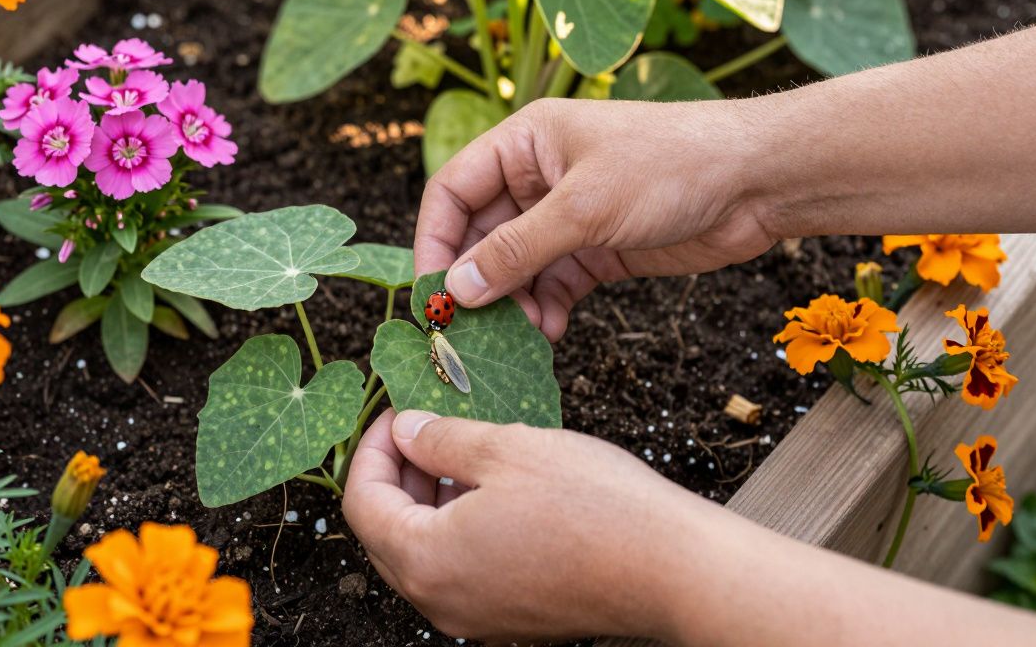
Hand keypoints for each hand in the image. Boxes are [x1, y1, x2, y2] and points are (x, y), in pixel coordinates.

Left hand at [341, 409, 707, 642]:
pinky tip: (493, 491)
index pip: (363, 504)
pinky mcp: (508, 621)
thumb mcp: (506, 448)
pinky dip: (459, 529)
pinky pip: (460, 572)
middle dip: (397, 476)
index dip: (371, 450)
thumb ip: (440, 439)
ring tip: (463, 452)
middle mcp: (440, 602)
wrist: (672, 570)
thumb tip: (404, 431)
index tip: (395, 413)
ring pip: (423, 554)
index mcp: (427, 561)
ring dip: (429, 502)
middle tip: (423, 428)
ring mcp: (475, 618)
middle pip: (386, 534)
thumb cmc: (594, 505)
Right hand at [416, 97, 777, 340]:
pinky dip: (545, 310)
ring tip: (516, 337)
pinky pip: (553, 284)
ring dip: (511, 303)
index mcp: (525, 143)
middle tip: (466, 330)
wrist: (758, 181)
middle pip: (482, 235)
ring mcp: (569, 216)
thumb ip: (517, 251)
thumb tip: (457, 290)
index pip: (454, 191)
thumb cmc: (671, 166)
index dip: (434, 240)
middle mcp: (539, 177)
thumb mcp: (585, 208)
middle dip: (474, 282)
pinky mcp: (598, 249)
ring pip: (516, 266)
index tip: (429, 291)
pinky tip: (548, 334)